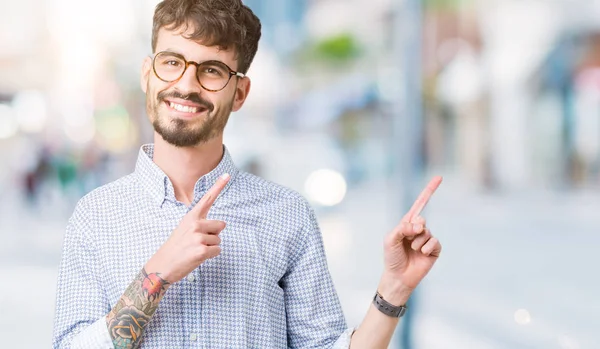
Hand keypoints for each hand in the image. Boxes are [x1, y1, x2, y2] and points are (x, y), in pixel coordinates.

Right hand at [144, 173, 229, 282]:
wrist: (162, 266)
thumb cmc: (176, 248)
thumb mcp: (184, 229)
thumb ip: (200, 223)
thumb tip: (220, 225)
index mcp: (191, 217)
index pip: (207, 199)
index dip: (218, 186)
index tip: (227, 175)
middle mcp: (195, 224)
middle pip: (221, 225)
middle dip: (213, 234)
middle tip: (197, 242)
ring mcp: (198, 237)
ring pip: (219, 240)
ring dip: (210, 247)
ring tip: (194, 249)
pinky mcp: (202, 250)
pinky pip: (217, 250)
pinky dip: (210, 255)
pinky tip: (197, 257)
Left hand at [379, 176, 442, 303]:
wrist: (398, 277)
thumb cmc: (391, 257)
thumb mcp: (390, 239)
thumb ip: (402, 228)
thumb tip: (418, 224)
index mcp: (406, 224)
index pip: (419, 204)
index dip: (429, 191)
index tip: (439, 177)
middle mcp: (418, 230)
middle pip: (422, 219)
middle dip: (414, 229)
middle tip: (408, 239)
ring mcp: (427, 239)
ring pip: (427, 232)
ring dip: (417, 242)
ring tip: (412, 251)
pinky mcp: (434, 250)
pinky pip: (435, 242)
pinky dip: (427, 248)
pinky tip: (421, 255)